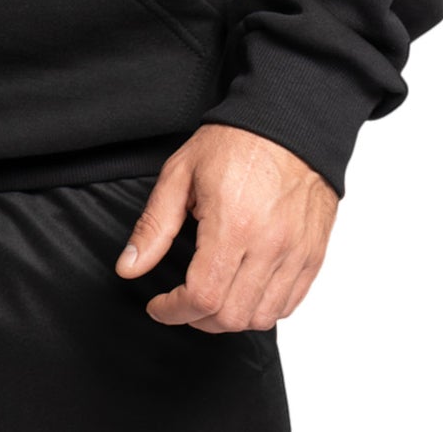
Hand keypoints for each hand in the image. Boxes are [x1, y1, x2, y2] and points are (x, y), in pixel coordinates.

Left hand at [113, 124, 337, 331]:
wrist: (288, 123)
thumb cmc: (235, 143)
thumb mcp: (180, 174)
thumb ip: (154, 226)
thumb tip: (129, 267)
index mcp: (232, 223)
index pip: (202, 297)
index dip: (173, 311)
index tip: (159, 305)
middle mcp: (269, 244)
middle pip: (231, 317)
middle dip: (196, 318)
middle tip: (181, 301)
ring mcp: (296, 253)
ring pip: (261, 318)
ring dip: (229, 318)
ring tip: (211, 297)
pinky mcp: (312, 255)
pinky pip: (288, 305)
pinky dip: (262, 310)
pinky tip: (243, 291)